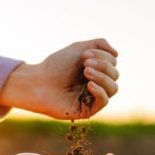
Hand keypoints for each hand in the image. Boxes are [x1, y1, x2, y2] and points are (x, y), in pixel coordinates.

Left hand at [0, 39, 118, 119]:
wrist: (37, 83)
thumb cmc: (55, 66)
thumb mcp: (78, 48)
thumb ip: (99, 44)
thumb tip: (117, 53)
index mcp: (95, 70)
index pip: (113, 63)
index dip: (103, 56)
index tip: (84, 54)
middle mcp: (96, 84)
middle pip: (115, 75)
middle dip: (103, 66)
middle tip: (85, 63)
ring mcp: (92, 98)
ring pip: (113, 88)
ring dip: (103, 77)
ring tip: (86, 72)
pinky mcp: (87, 110)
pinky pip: (104, 102)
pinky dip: (100, 91)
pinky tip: (90, 84)